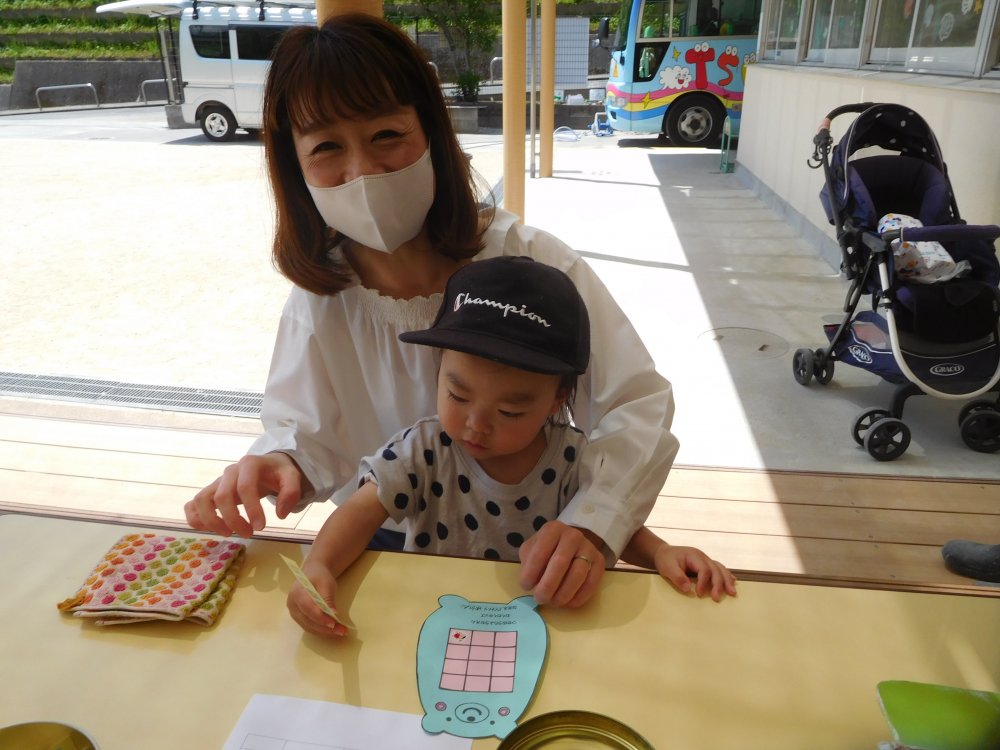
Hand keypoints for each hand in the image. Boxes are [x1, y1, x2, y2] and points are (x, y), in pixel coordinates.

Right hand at [183, 453, 306, 536]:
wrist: (267, 466)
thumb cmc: (278, 473)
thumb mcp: (292, 477)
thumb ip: (292, 493)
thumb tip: (281, 515)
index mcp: (250, 464)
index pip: (245, 487)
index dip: (251, 509)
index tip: (261, 528)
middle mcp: (229, 472)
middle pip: (221, 496)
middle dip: (233, 520)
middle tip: (249, 534)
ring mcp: (217, 482)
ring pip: (201, 500)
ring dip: (212, 521)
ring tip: (229, 533)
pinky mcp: (209, 492)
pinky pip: (192, 504)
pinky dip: (196, 519)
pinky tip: (210, 530)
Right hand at [286, 560, 348, 637]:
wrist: (313, 574)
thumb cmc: (320, 577)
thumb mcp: (327, 583)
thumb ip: (328, 598)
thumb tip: (334, 614)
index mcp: (297, 593)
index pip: (308, 608)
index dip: (320, 617)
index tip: (334, 623)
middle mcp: (292, 605)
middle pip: (308, 620)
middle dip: (326, 628)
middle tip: (342, 630)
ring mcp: (294, 613)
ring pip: (309, 626)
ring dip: (325, 631)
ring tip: (341, 631)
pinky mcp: (299, 618)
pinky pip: (310, 627)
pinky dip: (321, 630)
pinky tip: (333, 630)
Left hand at [518, 520, 604, 607]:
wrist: (572, 543)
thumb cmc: (546, 549)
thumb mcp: (532, 548)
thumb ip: (528, 562)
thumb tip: (532, 583)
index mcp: (552, 530)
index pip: (539, 552)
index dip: (531, 572)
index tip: (526, 586)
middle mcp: (572, 535)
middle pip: (560, 563)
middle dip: (548, 586)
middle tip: (540, 599)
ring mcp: (588, 547)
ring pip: (578, 575)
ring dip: (564, 594)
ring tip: (554, 602)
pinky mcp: (600, 561)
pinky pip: (592, 583)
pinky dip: (579, 597)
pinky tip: (568, 603)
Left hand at [653, 545, 736, 601]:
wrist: (664, 552)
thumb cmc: (665, 559)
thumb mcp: (667, 567)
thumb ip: (677, 577)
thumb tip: (687, 589)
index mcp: (694, 555)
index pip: (704, 569)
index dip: (703, 582)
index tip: (699, 594)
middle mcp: (702, 557)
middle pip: (715, 569)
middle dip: (718, 584)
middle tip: (717, 598)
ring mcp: (705, 560)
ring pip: (720, 569)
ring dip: (727, 580)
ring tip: (732, 592)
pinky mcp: (705, 564)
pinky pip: (719, 569)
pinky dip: (726, 576)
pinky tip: (732, 582)